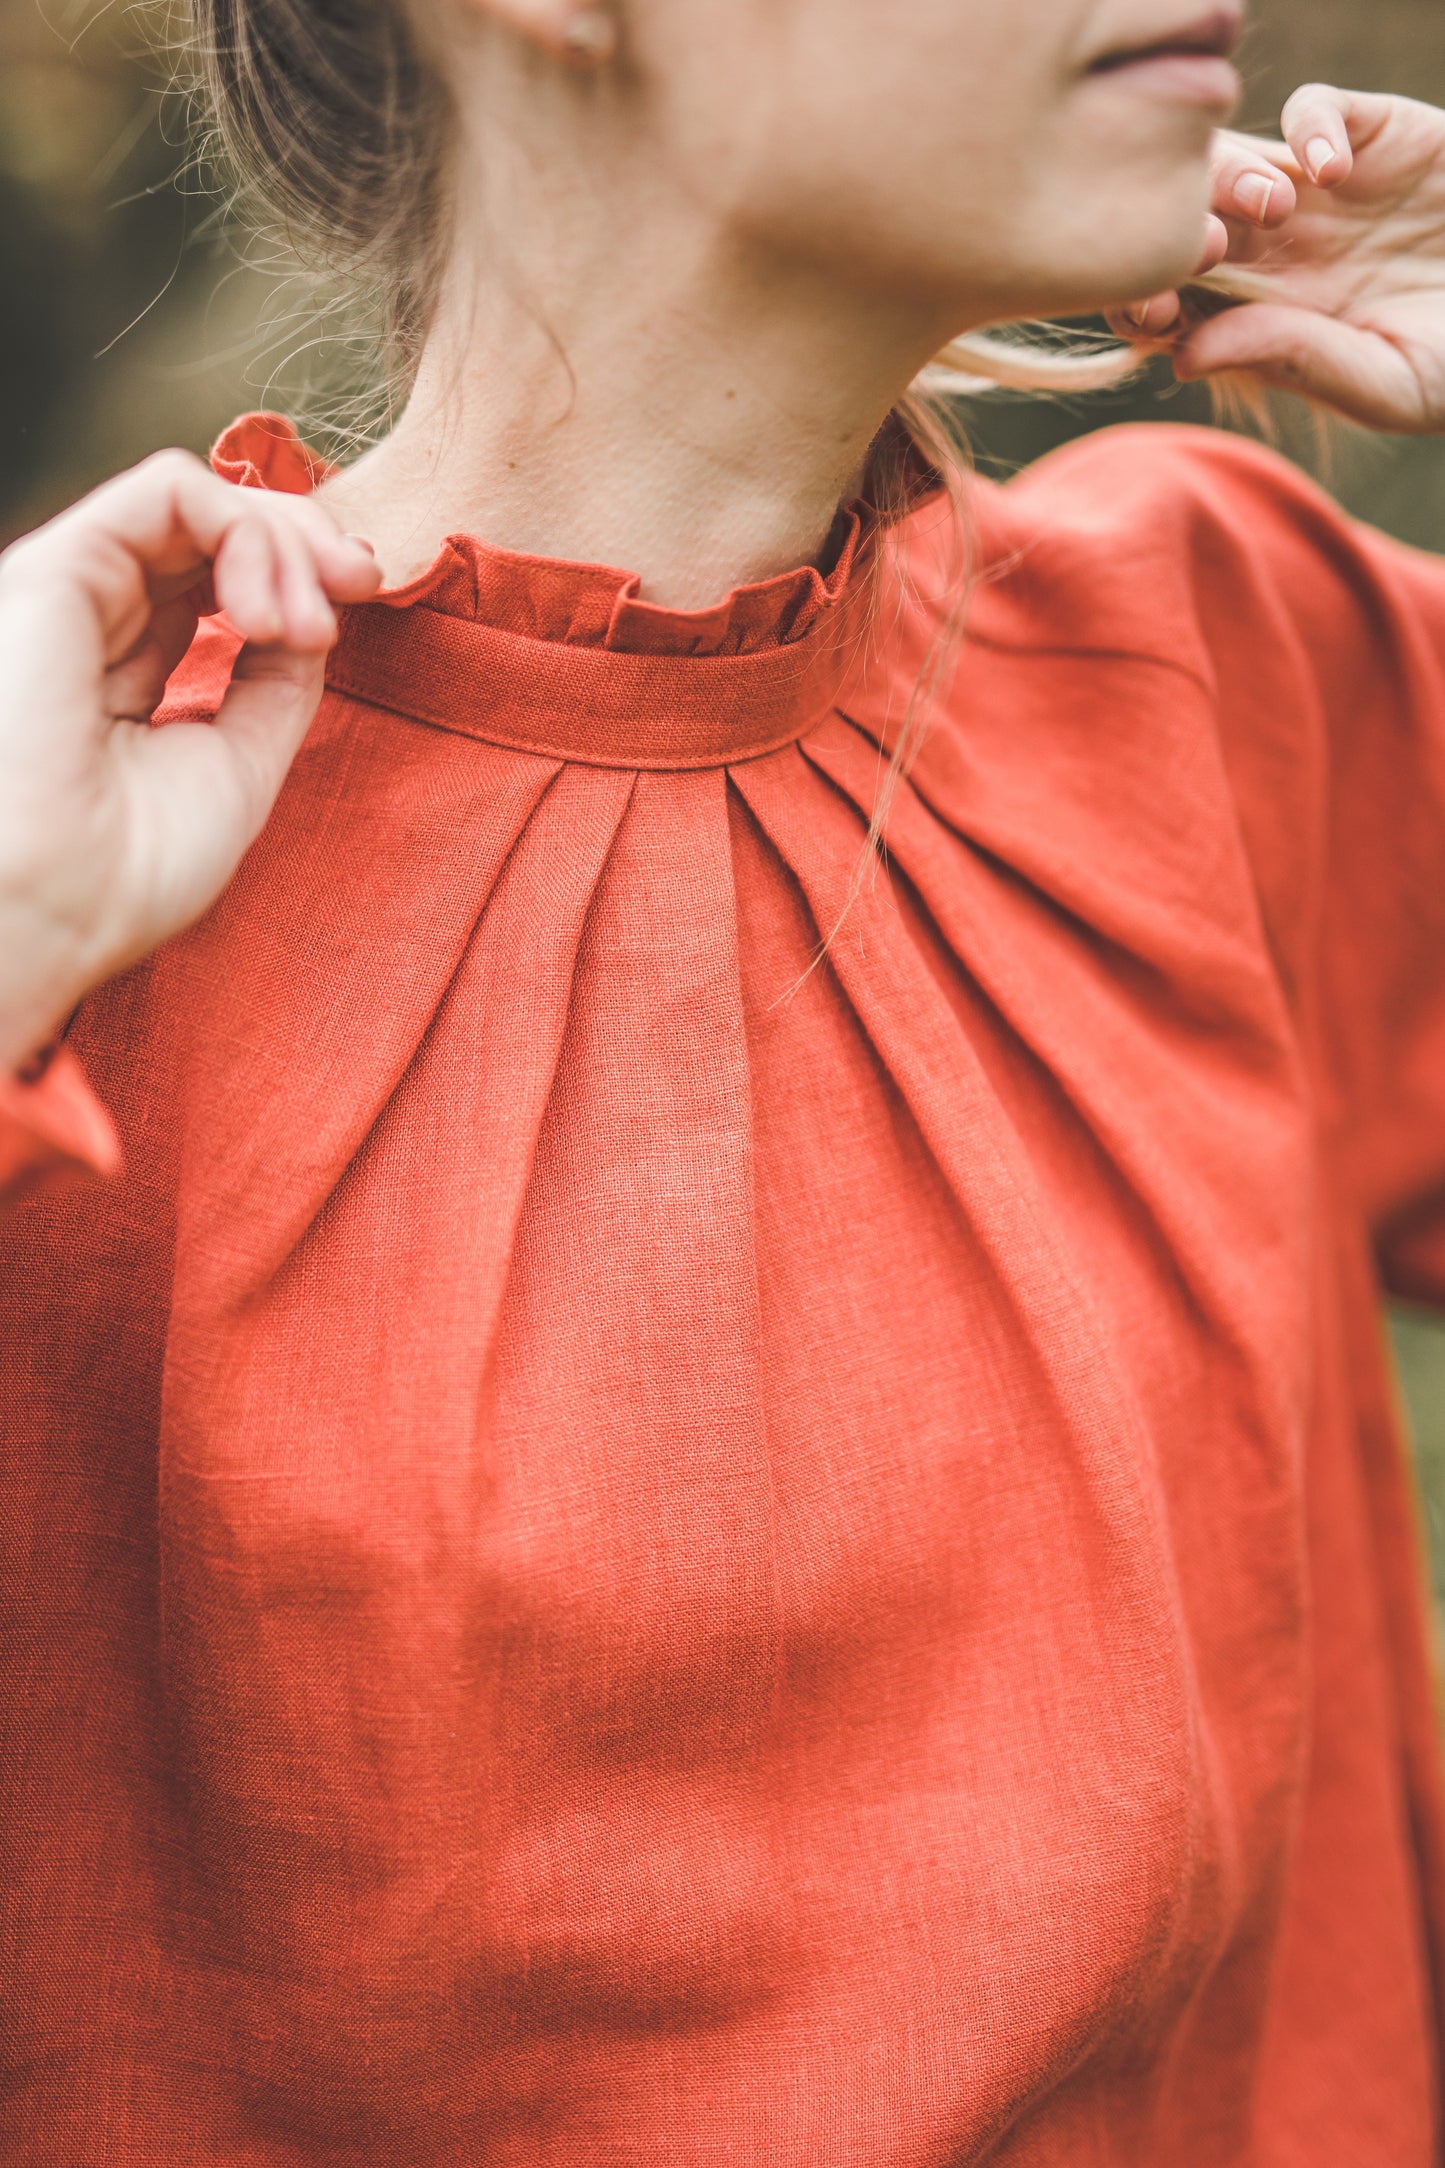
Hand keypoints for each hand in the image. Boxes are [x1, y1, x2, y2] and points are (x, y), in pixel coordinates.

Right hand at [0, 450, 379, 1072]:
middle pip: (211, 533)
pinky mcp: (60, 566)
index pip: (214, 584)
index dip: (297, 577)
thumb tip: (316, 616)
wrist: (54, 908)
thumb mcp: (237, 766)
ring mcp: (74, 592)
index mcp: (122, 676)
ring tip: (308, 626)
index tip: (359, 605)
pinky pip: (168, 489)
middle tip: (361, 582)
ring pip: (197, 503)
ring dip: (285, 543)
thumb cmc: (129, 871)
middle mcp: (91, 623)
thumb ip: (273, 684)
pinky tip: (267, 610)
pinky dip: (245, 528)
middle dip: (305, 543)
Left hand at [1107, 86, 1444, 432]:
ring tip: (1276, 210)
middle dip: (1175, 230)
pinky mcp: (1371, 136)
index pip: (1169, 300)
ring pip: (1234, 160)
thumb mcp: (1384, 382)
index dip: (1142, 299)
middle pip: (1185, 223)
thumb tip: (1182, 355)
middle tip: (1204, 250)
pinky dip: (1309, 128)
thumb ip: (1293, 361)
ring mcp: (1318, 192)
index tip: (1154, 312)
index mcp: (1260, 320)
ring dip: (1231, 177)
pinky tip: (1335, 173)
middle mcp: (1276, 252)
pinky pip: (1313, 109)